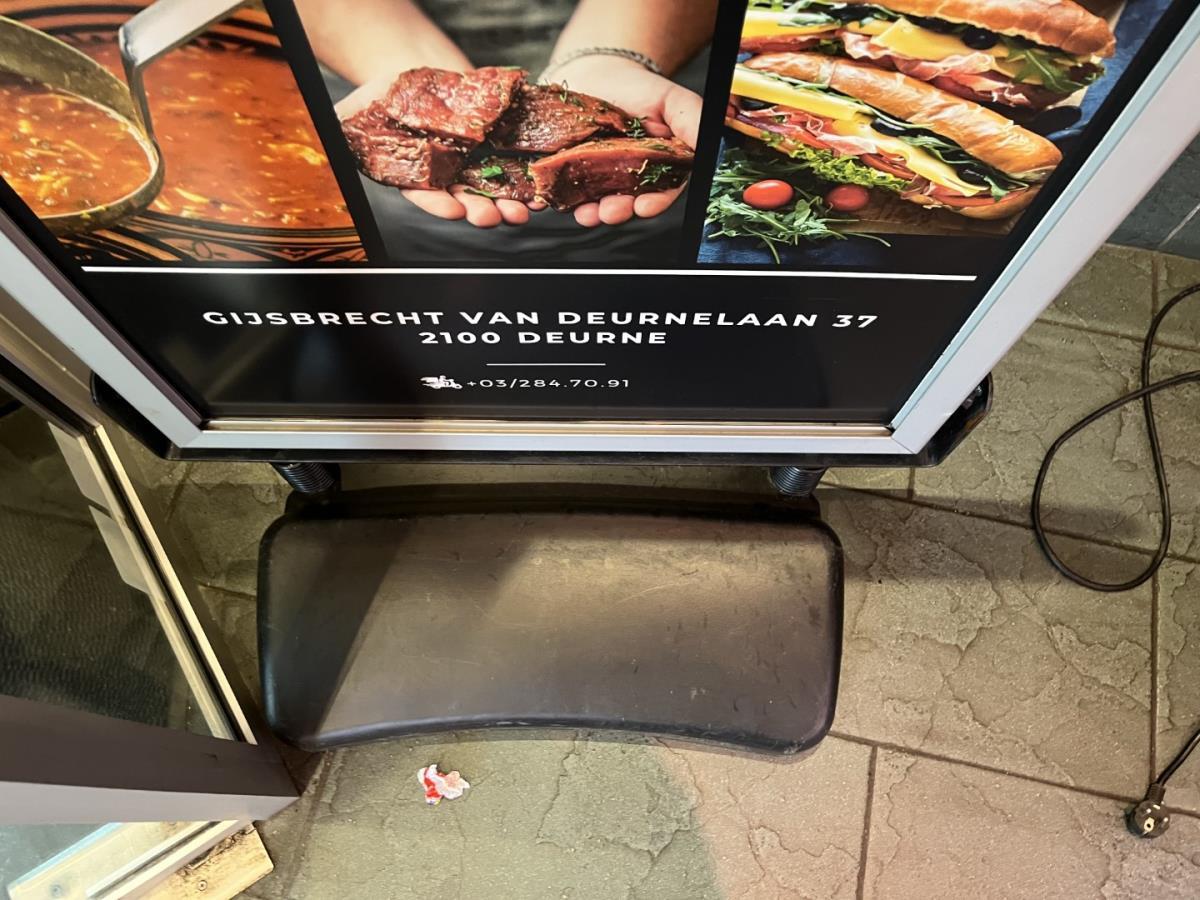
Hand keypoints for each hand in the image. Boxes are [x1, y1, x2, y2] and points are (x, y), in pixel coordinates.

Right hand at [336, 74, 545, 227]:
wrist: (414, 78)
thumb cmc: (380, 98)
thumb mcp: (354, 112)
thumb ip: (342, 131)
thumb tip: (327, 137)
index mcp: (413, 177)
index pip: (425, 196)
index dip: (438, 204)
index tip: (453, 209)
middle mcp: (444, 179)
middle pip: (465, 201)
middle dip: (481, 210)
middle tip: (494, 216)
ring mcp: (470, 166)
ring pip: (493, 191)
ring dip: (509, 203)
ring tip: (523, 211)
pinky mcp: (492, 149)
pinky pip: (512, 168)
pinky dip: (527, 179)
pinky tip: (540, 188)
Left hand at [547, 56, 700, 226]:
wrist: (595, 71)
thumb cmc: (639, 87)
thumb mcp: (671, 99)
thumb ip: (691, 121)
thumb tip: (708, 145)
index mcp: (657, 170)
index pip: (659, 194)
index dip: (654, 203)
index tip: (645, 206)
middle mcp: (627, 182)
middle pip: (624, 204)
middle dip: (617, 211)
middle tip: (609, 212)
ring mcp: (596, 180)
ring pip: (593, 203)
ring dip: (588, 212)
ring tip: (584, 213)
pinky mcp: (567, 173)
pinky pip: (561, 190)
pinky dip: (555, 197)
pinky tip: (551, 199)